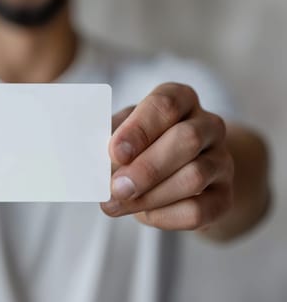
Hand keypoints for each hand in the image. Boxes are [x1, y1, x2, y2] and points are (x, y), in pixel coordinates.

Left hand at [101, 83, 233, 230]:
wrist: (176, 173)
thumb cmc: (142, 146)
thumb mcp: (124, 133)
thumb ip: (110, 141)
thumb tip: (92, 162)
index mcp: (180, 99)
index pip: (165, 105)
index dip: (139, 129)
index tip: (115, 152)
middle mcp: (208, 125)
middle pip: (186, 139)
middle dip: (146, 168)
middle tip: (115, 187)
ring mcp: (222, 160)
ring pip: (194, 176)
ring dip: (150, 195)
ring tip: (116, 204)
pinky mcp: (225, 196)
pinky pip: (200, 210)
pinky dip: (166, 216)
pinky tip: (144, 215)